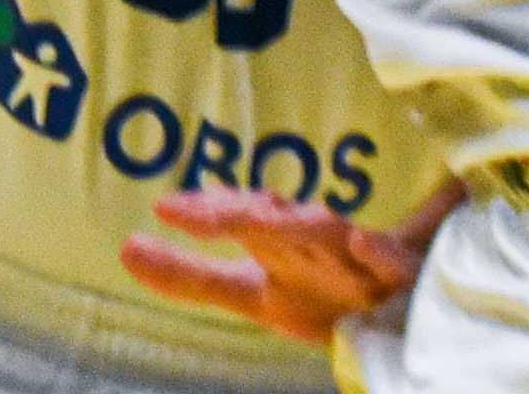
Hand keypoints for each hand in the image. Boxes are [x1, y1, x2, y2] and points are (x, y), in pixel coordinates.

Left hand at [120, 185, 448, 341]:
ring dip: (302, 222)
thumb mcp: (252, 294)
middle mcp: (315, 240)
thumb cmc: (317, 295)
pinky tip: (364, 245)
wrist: (395, 319)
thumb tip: (123, 249)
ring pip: (330, 233)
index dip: (203, 214)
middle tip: (211, 211)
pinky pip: (398, 262)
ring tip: (269, 215)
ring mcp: (360, 258)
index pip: (235, 219)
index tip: (163, 208)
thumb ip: (189, 276)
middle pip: (277, 219)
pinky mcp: (405, 276)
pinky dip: (383, 252)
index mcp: (279, 241)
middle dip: (244, 213)